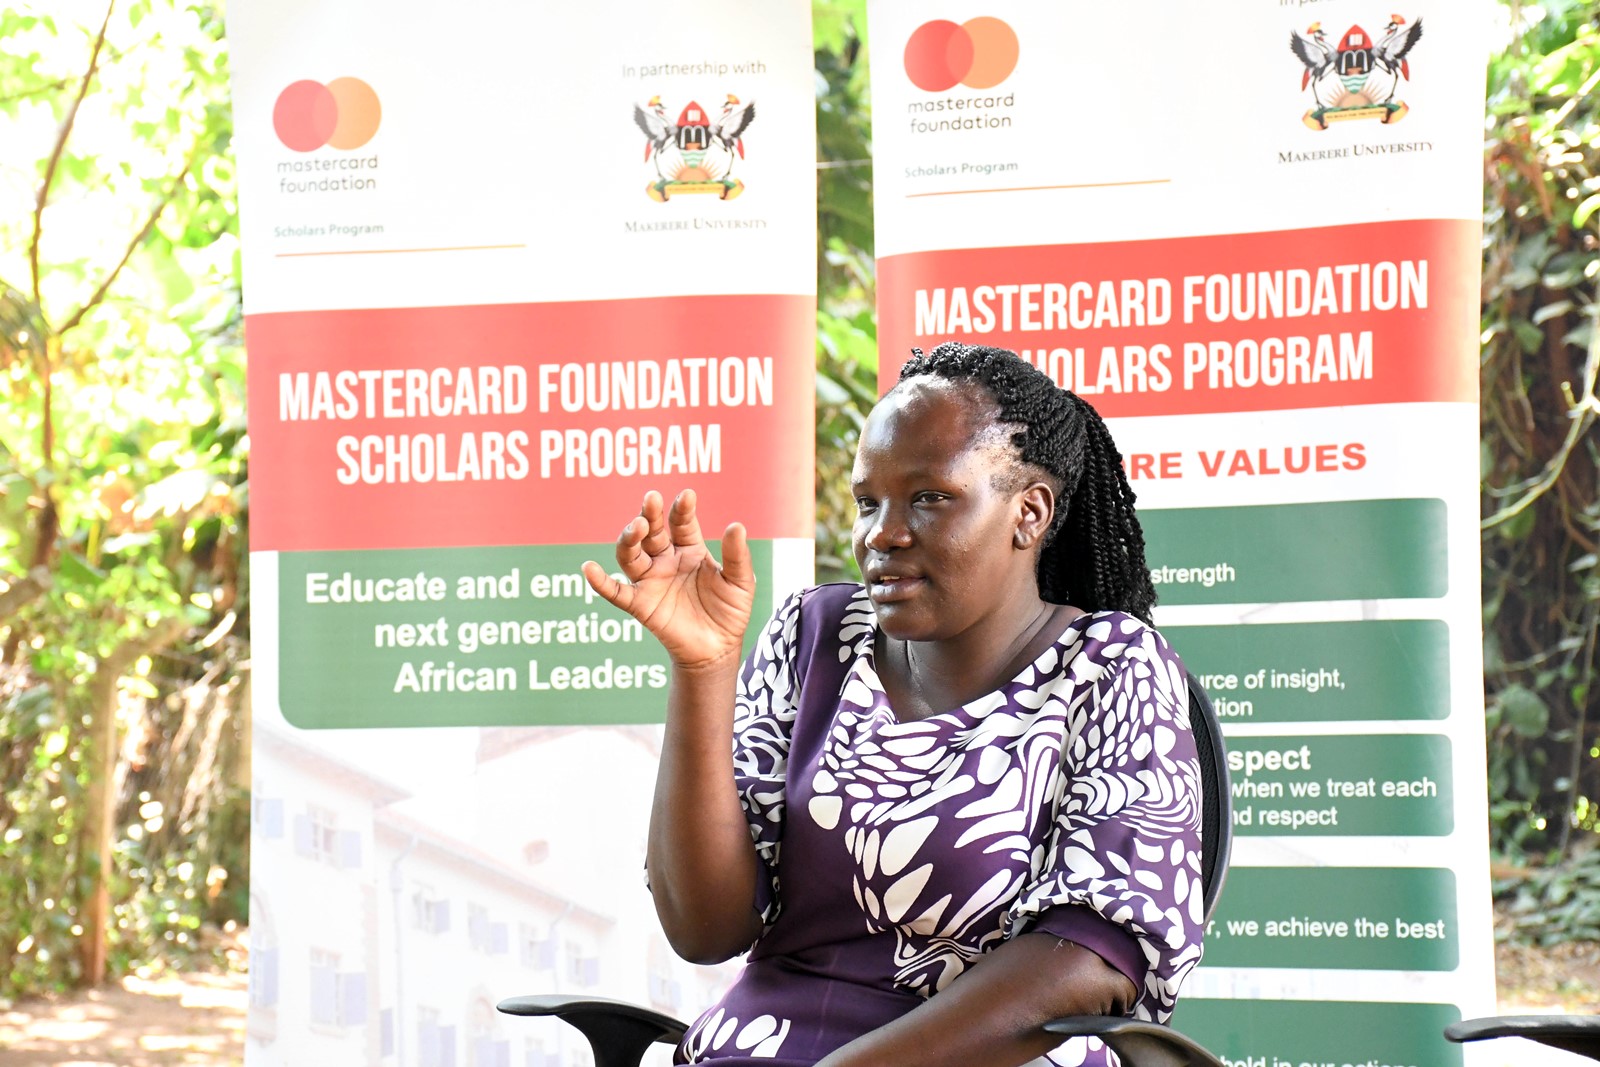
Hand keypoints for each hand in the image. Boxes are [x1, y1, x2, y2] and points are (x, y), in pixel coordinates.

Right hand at [582, 489, 754, 669]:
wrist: (719, 650)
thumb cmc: (730, 612)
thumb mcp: (740, 583)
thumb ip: (737, 557)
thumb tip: (736, 525)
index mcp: (689, 549)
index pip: (681, 523)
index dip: (682, 509)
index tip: (687, 495)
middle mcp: (666, 560)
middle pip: (651, 533)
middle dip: (650, 515)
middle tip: (651, 499)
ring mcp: (651, 581)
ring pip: (631, 555)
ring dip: (629, 539)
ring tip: (637, 527)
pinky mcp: (641, 605)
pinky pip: (616, 592)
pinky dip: (600, 582)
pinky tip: (588, 568)